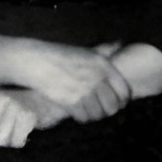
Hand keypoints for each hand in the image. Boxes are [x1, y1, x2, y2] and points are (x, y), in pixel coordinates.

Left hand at [0, 85, 61, 147]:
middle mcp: (0, 98)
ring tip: (17, 135)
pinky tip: (26, 136)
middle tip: (8, 136)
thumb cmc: (25, 102)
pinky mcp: (28, 115)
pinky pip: (16, 141)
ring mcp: (14, 106)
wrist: (54, 97)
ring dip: (9, 142)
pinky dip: (20, 142)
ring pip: (0, 140)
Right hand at [15, 43, 134, 121]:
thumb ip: (104, 51)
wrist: (37, 62)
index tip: (118, 104)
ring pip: (98, 114)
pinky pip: (84, 118)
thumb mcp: (86, 51)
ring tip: (88, 111)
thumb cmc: (61, 56)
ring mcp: (84, 91)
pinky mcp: (71, 102)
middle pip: (113, 106)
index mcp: (103, 65)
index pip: (124, 91)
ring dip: (94, 115)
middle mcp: (97, 78)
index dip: (122, 101)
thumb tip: (119, 43)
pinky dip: (82, 118)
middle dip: (108, 110)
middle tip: (102, 110)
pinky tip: (78, 112)